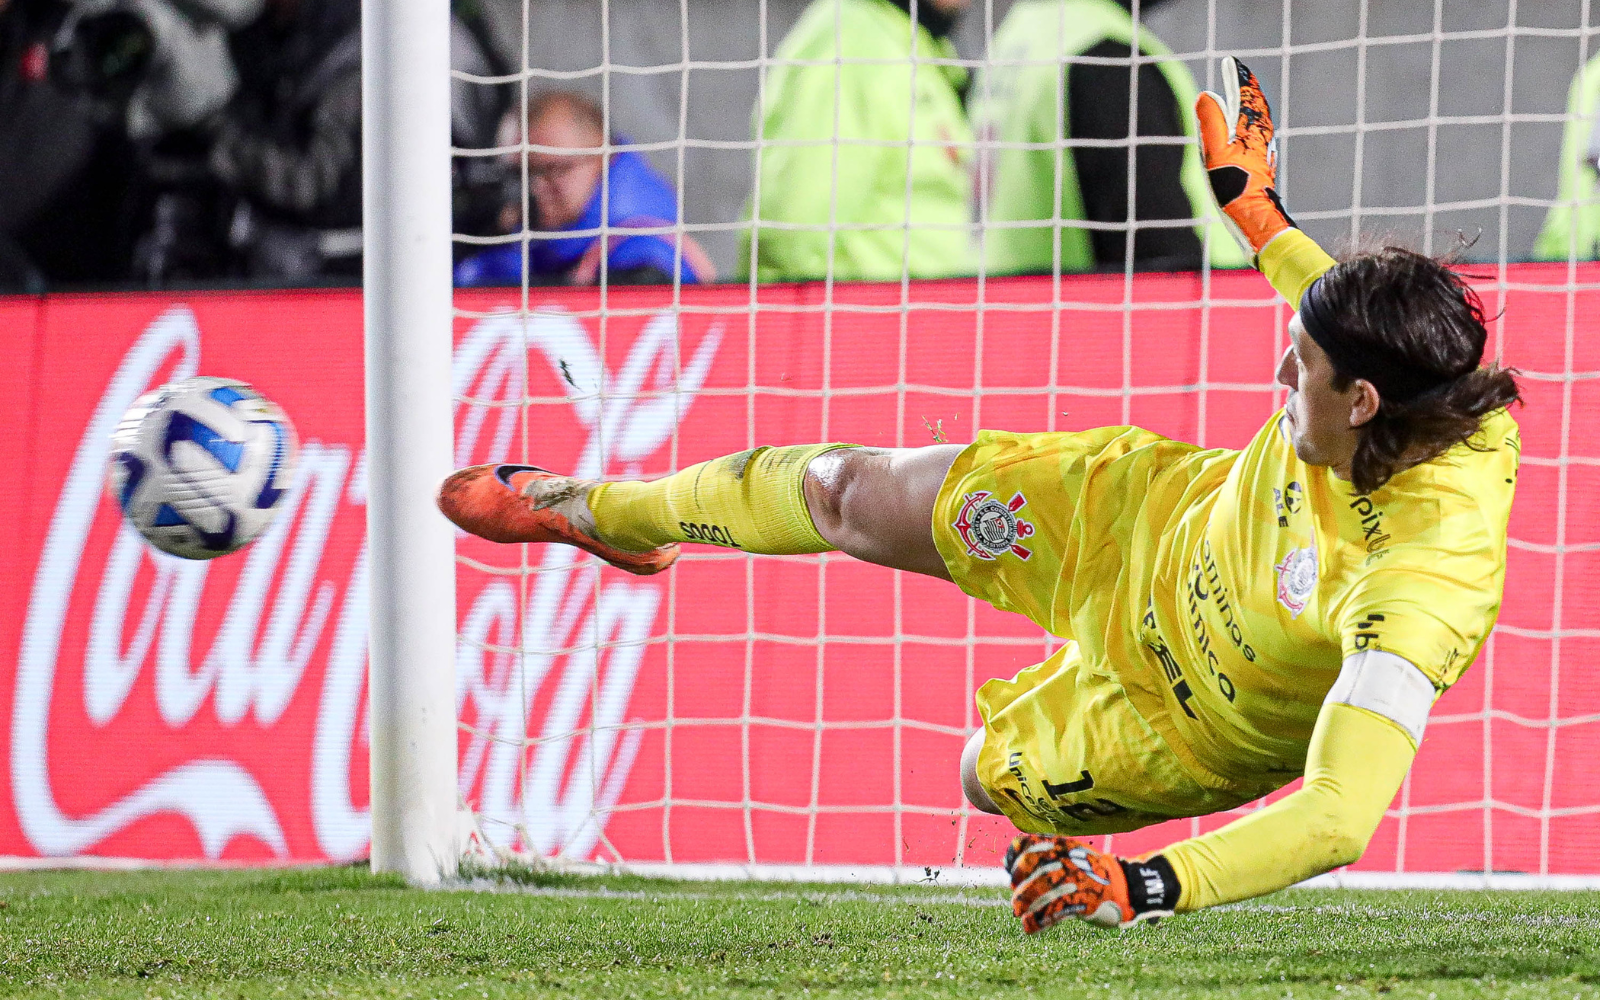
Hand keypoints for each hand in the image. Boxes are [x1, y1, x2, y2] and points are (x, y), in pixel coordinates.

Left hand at [1004, 834, 1174, 931]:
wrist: (1128, 886)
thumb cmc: (1093, 872)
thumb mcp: (1071, 855)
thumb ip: (1043, 856)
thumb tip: (1006, 859)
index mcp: (1063, 846)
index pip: (1030, 843)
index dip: (1015, 857)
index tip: (1009, 868)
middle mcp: (1068, 859)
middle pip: (1033, 869)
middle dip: (1020, 886)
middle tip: (1015, 901)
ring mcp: (1076, 879)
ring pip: (1042, 890)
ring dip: (1026, 903)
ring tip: (1019, 913)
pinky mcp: (1083, 900)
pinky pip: (1054, 911)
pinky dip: (1038, 921)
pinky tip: (1029, 927)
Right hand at [1194, 57, 1294, 255]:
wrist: (1256, 218)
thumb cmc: (1235, 188)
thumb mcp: (1216, 154)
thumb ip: (1211, 123)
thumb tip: (1206, 96)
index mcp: (1250, 130)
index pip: (1245, 95)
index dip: (1237, 78)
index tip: (1231, 63)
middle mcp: (1260, 136)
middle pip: (1255, 105)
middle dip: (1246, 89)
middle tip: (1239, 75)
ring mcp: (1262, 151)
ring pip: (1258, 120)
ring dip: (1250, 106)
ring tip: (1244, 97)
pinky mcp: (1261, 164)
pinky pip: (1258, 135)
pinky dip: (1251, 124)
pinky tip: (1247, 132)